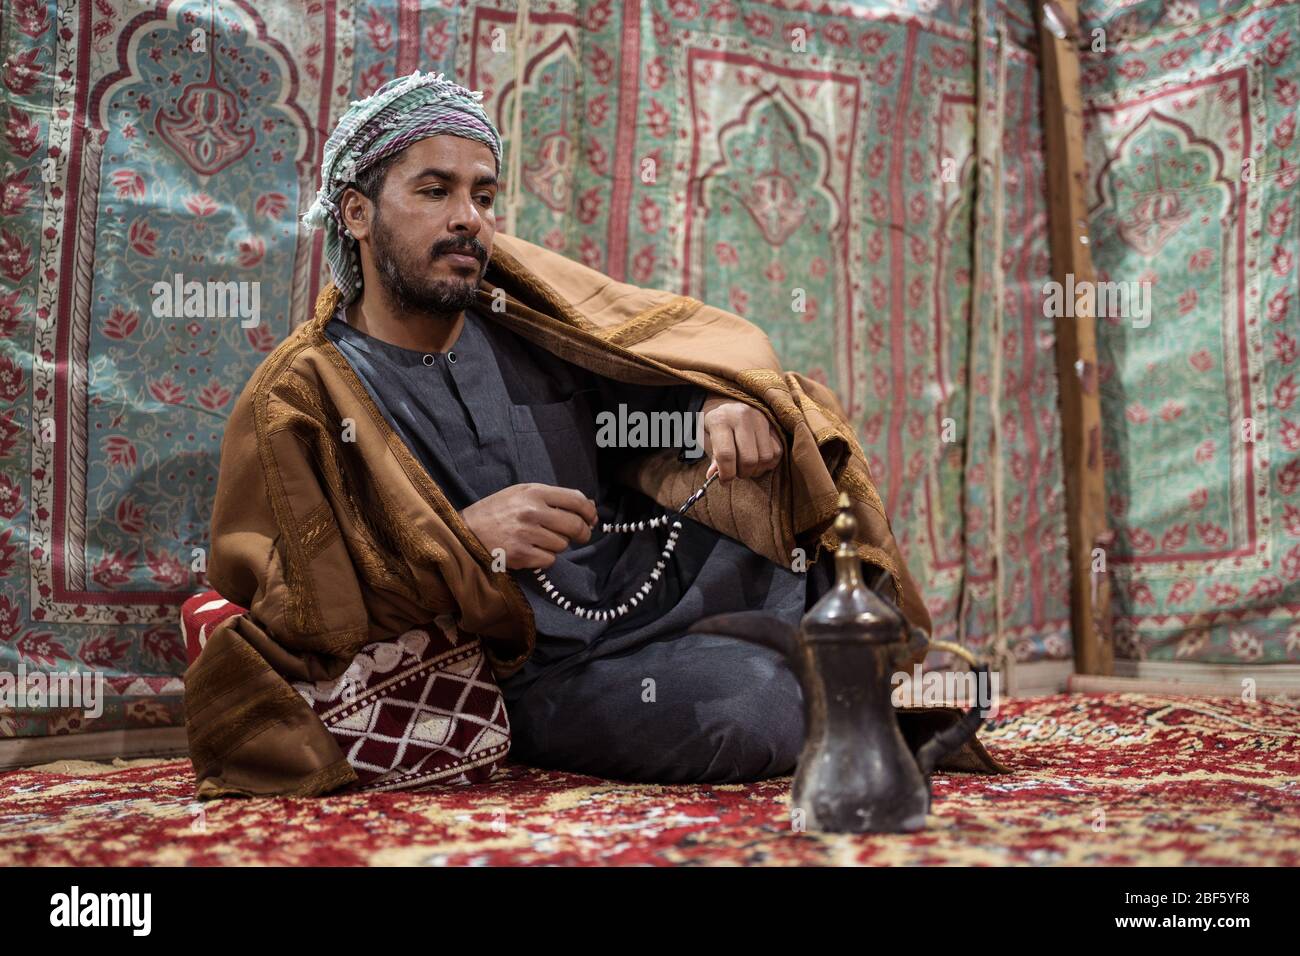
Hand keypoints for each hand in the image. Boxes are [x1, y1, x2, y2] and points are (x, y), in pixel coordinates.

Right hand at [461, 483, 597, 569]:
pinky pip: (550, 560)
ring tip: (540, 540)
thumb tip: (589, 505)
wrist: (466, 531)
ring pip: (562, 544)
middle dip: (583, 533)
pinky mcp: (521, 555)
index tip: (592, 519)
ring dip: (557, 545)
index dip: (590, 512)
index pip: (576, 500)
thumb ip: (554, 497)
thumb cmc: (497, 511)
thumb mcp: (522, 493)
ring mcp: (527, 534)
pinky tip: (532, 551)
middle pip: (575, 525)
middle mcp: (532, 511)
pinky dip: (545, 558)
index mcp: (534, 492)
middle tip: (580, 536)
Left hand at [700, 396, 782, 481]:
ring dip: (756, 470)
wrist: (728, 406)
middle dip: (742, 473)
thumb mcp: (705, 439)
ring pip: (765, 457)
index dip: (726, 474)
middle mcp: (742, 417)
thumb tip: (713, 476)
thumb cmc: (714, 426)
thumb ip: (712, 458)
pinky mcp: (773, 424)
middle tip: (736, 473)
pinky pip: (777, 452)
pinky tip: (757, 461)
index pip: (726, 454)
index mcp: (720, 420)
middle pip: (749, 459)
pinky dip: (768, 463)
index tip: (724, 481)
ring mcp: (761, 419)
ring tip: (746, 467)